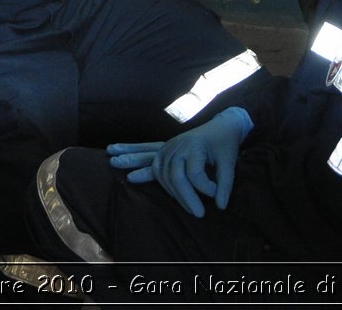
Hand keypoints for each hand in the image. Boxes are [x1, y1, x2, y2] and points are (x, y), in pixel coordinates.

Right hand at [106, 106, 252, 216]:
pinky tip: (117, 155)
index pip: (195, 175)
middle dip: (184, 197)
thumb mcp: (229, 162)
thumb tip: (220, 206)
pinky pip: (146, 151)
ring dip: (130, 159)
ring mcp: (169, 147)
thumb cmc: (225, 143)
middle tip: (198, 215)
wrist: (222, 126)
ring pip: (150, 160)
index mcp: (194, 146)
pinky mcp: (166, 150)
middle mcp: (178, 146)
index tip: (218, 194)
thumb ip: (225, 184)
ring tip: (111, 162)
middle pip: (173, 175)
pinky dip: (132, 152)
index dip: (208, 188)